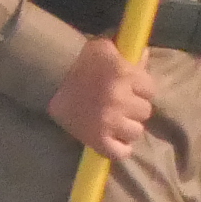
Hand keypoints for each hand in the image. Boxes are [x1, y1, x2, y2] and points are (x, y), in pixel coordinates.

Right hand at [45, 34, 154, 159]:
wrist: (50, 77)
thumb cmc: (80, 60)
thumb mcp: (106, 49)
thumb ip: (128, 54)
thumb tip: (144, 56)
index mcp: (124, 75)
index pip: (150, 90)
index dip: (141, 88)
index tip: (131, 88)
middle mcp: (120, 100)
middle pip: (145, 111)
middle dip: (134, 106)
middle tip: (121, 104)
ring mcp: (109, 122)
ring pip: (136, 131)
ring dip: (127, 126)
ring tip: (116, 121)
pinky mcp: (96, 139)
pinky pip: (120, 152)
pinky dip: (120, 148)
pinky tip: (114, 139)